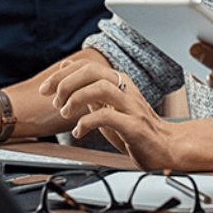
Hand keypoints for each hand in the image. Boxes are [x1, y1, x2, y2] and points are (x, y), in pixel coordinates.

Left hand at [39, 60, 181, 169]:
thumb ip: (89, 91)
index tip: (46, 88)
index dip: (62, 74)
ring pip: (100, 88)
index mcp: (118, 81)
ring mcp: (130, 106)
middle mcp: (125, 88)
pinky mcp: (133, 125)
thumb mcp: (108, 106)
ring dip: (76, 99)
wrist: (165, 147)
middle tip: (55, 101)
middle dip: (66, 83)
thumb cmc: (135, 128)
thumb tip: (67, 75)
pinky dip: (87, 123)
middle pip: (92, 71)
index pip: (86, 66)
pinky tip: (79, 131)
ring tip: (66, 113)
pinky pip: (107, 116)